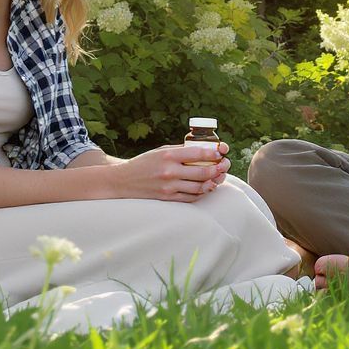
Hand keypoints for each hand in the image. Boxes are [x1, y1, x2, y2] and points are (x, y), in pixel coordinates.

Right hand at [110, 143, 229, 201]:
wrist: (124, 180)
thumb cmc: (145, 163)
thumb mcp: (161, 151)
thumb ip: (180, 151)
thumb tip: (204, 150)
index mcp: (169, 155)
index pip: (198, 153)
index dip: (214, 153)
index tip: (222, 152)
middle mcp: (170, 171)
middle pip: (202, 172)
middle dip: (218, 169)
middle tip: (225, 166)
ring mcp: (169, 187)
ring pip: (199, 187)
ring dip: (213, 182)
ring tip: (219, 177)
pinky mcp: (168, 198)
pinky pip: (191, 197)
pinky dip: (202, 193)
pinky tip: (207, 187)